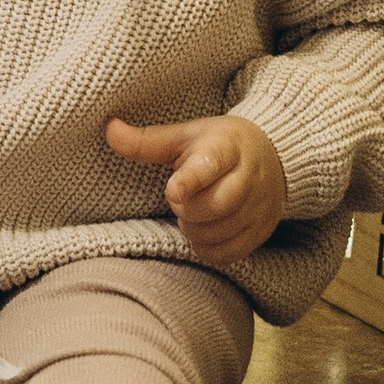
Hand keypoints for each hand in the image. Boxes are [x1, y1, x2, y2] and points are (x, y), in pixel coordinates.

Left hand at [105, 111, 289, 266]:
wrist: (274, 155)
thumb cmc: (219, 145)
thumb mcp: (185, 136)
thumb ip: (147, 140)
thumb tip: (109, 130)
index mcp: (227, 147)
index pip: (211, 165)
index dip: (190, 181)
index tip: (173, 191)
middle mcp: (249, 176)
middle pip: (216, 206)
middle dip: (187, 210)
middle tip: (181, 200)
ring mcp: (260, 205)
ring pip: (220, 233)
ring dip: (195, 229)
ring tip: (193, 213)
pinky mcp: (263, 229)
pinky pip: (230, 253)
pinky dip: (209, 248)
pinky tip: (204, 231)